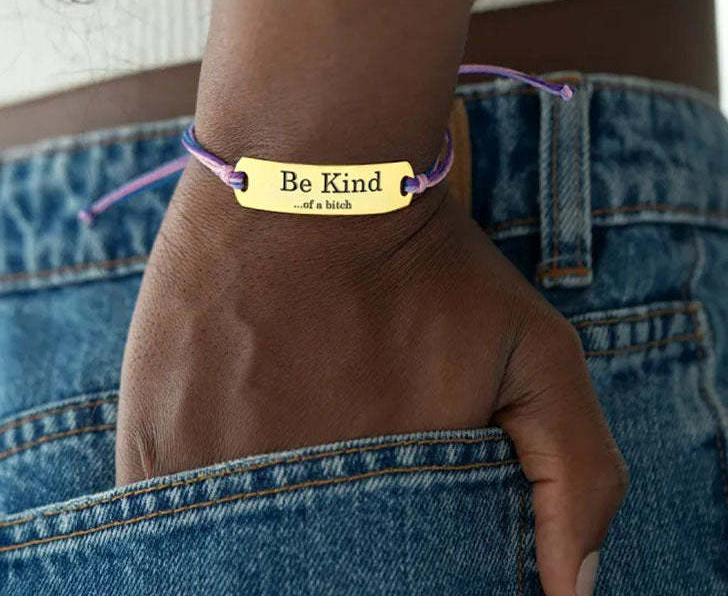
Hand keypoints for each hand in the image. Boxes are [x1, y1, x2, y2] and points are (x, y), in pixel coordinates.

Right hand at [115, 163, 626, 595]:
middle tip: (330, 461)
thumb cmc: (428, 260)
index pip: (387, 582)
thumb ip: (577, 477)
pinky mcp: (152, 444)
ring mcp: (213, 486)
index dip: (387, 563)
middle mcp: (297, 516)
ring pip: (231, 558)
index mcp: (388, 510)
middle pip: (306, 572)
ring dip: (254, 533)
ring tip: (277, 444)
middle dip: (324, 547)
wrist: (317, 176)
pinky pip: (162, 521)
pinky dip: (193, 517)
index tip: (380, 529)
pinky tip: (225, 456)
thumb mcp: (537, 354)